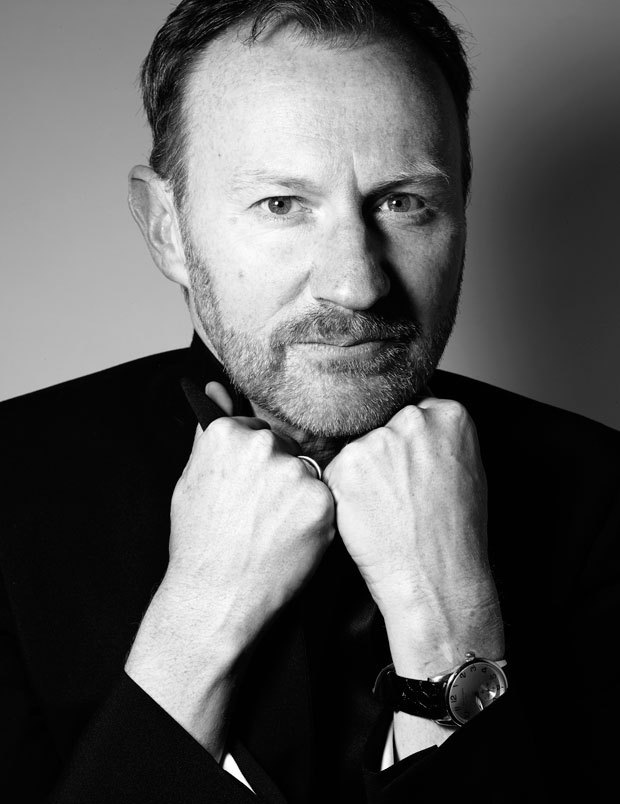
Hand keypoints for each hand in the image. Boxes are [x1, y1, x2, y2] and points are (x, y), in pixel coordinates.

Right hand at [126, 382, 333, 754]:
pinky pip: (327, 496)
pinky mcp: (322, 500)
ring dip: (300, 492)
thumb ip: (211, 431)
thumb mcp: (193, 478)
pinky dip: (316, 515)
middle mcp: (261, 444)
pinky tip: (291, 536)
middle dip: (280, 473)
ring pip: (308, 469)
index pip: (256, 430)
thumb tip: (214, 387)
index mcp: (225, 433)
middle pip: (286, 446)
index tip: (247, 489)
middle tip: (261, 512)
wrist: (215, 599)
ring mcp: (294, 471)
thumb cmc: (200, 542)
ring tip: (274, 527)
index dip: (255, 464)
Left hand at [323, 399, 503, 677]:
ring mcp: (377, 440)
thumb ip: (438, 437)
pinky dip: (343, 490)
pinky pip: (336, 469)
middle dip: (382, 450)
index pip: (414, 407)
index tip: (407, 462)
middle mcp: (413, 419)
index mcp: (451, 415)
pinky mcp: (345, 465)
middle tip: (394, 491)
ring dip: (361, 470)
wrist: (436, 581)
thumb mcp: (466, 470)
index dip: (406, 439)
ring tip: (384, 508)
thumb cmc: (454, 535)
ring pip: (357, 446)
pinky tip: (365, 515)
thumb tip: (407, 419)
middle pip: (382, 422)